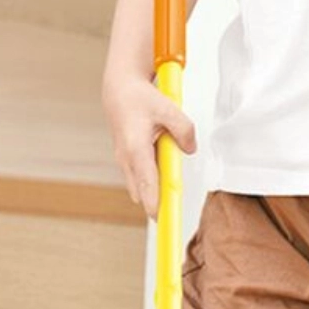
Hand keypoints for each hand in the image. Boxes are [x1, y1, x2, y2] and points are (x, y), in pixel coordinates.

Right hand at [104, 72, 197, 217]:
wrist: (119, 91)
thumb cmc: (139, 99)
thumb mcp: (168, 108)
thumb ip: (184, 129)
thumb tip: (189, 150)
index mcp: (135, 147)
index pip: (146, 181)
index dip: (153, 201)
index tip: (160, 218)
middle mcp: (126, 158)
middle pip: (141, 191)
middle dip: (156, 202)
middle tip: (172, 212)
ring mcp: (124, 161)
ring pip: (139, 186)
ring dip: (154, 189)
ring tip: (169, 191)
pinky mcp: (127, 161)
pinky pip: (140, 177)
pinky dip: (151, 180)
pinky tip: (163, 171)